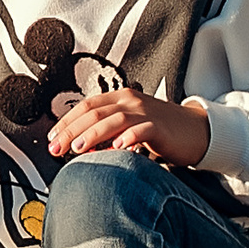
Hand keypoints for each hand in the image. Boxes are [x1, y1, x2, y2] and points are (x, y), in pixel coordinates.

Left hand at [46, 88, 209, 167]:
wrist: (197, 131)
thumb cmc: (161, 132)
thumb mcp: (130, 126)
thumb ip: (107, 132)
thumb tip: (76, 147)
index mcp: (120, 98)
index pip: (86, 106)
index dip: (66, 121)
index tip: (51, 138)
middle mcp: (130, 101)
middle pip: (93, 113)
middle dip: (70, 131)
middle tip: (55, 148)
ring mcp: (145, 112)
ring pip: (112, 119)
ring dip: (92, 135)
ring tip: (77, 149)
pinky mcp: (160, 126)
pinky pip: (141, 129)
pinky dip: (127, 138)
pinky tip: (116, 148)